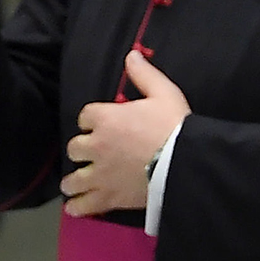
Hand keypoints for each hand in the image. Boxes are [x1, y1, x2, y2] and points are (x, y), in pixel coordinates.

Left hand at [63, 52, 191, 216]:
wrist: (186, 162)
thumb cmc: (176, 126)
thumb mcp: (165, 93)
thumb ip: (144, 75)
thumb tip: (130, 54)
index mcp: (107, 119)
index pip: (86, 116)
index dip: (94, 120)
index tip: (103, 124)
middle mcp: (96, 146)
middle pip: (75, 147)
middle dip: (83, 149)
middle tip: (94, 153)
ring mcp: (99, 174)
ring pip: (72, 178)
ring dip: (74, 180)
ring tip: (79, 182)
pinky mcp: (108, 196)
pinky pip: (83, 205)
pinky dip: (78, 206)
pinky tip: (76, 206)